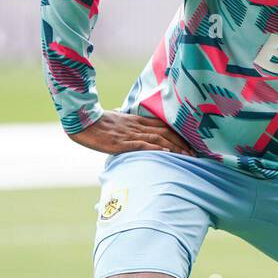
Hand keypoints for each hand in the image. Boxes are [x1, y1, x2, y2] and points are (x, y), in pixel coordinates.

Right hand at [69, 110, 197, 156]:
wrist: (82, 122)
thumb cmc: (97, 123)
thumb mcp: (117, 122)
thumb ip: (128, 126)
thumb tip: (134, 133)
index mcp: (136, 121)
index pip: (162, 126)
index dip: (178, 134)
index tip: (190, 143)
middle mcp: (137, 126)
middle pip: (165, 133)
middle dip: (182, 143)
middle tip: (195, 153)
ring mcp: (131, 134)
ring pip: (159, 139)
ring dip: (175, 148)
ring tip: (188, 156)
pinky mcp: (123, 143)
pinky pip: (142, 145)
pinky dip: (157, 149)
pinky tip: (167, 154)